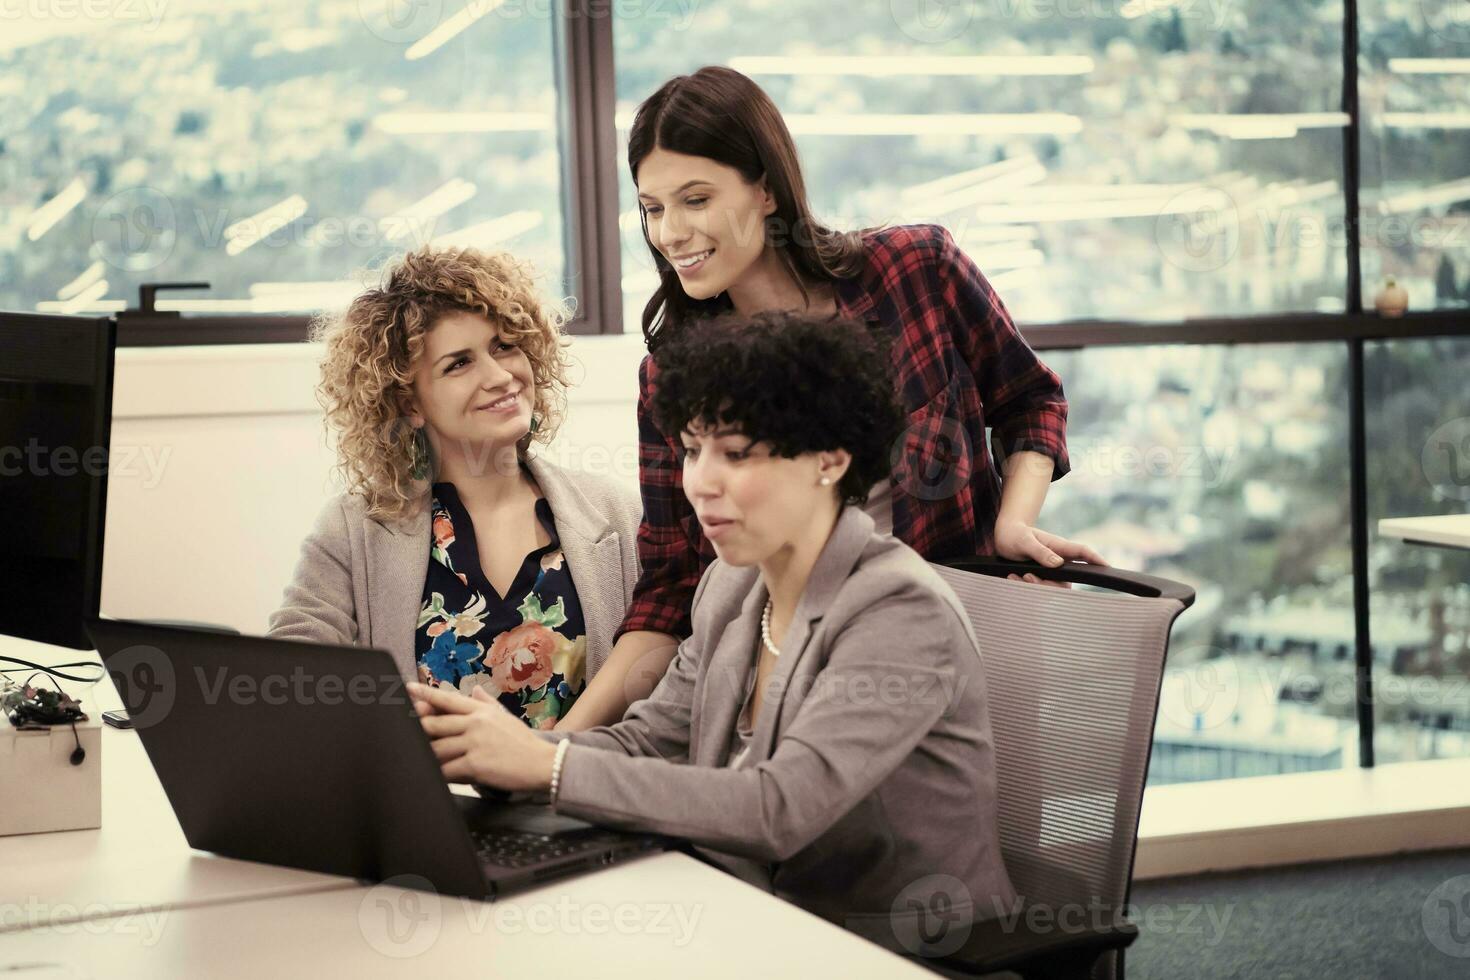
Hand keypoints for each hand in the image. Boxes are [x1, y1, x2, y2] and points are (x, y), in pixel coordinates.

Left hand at [407, 681, 556, 791]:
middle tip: (401, 731)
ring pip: (437, 748)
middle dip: (417, 729)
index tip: (408, 689)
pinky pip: (447, 770)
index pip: (448, 699)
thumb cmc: (524, 742)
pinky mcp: (475, 764)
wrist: (542, 764)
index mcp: (481, 711)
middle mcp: (476, 723)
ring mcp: (474, 743)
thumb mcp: (506, 717)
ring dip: (425, 756)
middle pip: (434, 724)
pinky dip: (438, 774)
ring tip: (414, 759)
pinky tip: (431, 776)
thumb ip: (488, 704)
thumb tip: (477, 690)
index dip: (425, 694)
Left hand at [994, 518, 1107, 588]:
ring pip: (1055, 586)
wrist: (1003, 536)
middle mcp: (1058, 559)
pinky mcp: (1042, 575)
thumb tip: (1058, 563)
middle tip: (1028, 577)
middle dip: (1050, 585)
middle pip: (1069, 579)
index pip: (1083, 552)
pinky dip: (1027, 587)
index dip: (1097, 559)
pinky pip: (1041, 588)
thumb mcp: (1024, 541)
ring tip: (1017, 576)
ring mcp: (1051, 568)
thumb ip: (1040, 551)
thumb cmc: (1014, 534)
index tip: (1108, 567)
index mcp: (1058, 546)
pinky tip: (1013, 578)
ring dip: (1036, 587)